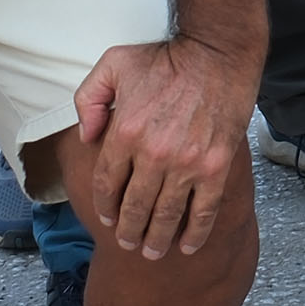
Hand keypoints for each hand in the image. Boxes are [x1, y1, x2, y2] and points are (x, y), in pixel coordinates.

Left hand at [67, 33, 257, 259]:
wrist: (217, 54)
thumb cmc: (165, 58)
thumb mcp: (113, 64)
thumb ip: (89, 99)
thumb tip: (87, 136)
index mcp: (125, 132)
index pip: (108, 182)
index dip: (105, 205)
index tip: (106, 216)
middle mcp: (153, 154)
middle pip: (135, 206)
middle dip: (128, 230)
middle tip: (127, 242)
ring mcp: (187, 164)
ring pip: (166, 215)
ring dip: (156, 239)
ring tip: (152, 252)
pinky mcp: (216, 168)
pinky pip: (204, 210)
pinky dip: (195, 233)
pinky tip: (188, 245)